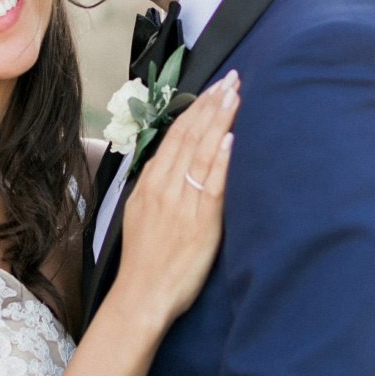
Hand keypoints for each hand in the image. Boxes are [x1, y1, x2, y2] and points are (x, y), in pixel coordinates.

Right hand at [116, 71, 237, 325]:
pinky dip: (220, 159)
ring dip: (219, 121)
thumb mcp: (139, 214)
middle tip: (231, 79)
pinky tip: (230, 138)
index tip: (213, 88)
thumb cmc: (146, 260)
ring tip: (235, 95)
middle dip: (211, 104)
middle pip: (188, 135)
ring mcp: (181, 202)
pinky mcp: (200, 221)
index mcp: (149, 184)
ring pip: (200, 152)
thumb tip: (164, 163)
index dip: (195, 109)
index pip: (173, 135)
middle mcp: (163, 187)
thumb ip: (153, 187)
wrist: (143, 295)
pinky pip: (211, 183)